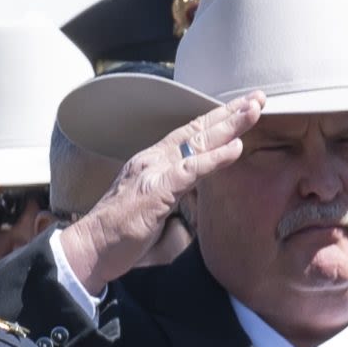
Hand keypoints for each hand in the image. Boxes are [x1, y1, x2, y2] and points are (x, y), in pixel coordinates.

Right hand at [58, 94, 264, 295]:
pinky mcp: (155, 191)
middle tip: (258, 97)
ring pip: (196, 142)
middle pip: (196, 129)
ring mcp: (153, 173)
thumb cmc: (118, 233)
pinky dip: (215, 158)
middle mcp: (152, 160)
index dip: (216, 120)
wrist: (89, 249)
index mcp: (151, 162)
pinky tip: (236, 147)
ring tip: (254, 111)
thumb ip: (172, 190)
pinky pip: (190, 170)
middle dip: (229, 112)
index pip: (188, 135)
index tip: (241, 109)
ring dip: (228, 125)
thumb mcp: (152, 205)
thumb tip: (189, 188)